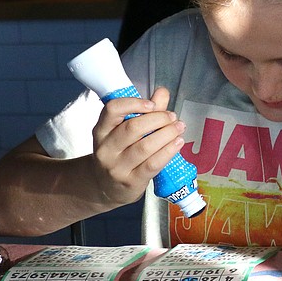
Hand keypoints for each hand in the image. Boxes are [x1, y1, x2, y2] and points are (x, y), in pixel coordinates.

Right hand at [88, 87, 185, 206]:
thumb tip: (162, 92)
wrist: (106, 188)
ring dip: (167, 134)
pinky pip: (153, 164)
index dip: (134, 103)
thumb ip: (144, 111)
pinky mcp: (131, 181)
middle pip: (133, 128)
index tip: (152, 104)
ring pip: (145, 146)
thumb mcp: (123, 131)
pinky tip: (178, 143)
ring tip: (179, 127)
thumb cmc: (120, 153)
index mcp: (101, 130)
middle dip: (158, 119)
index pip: (112, 109)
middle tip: (172, 117)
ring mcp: (117, 167)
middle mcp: (106, 148)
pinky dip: (169, 151)